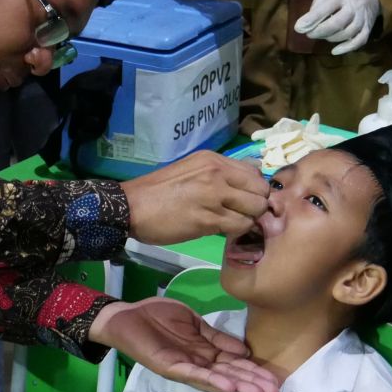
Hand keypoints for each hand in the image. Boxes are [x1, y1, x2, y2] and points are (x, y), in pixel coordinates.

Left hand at [90, 297, 280, 391]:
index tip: (274, 378)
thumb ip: (216, 336)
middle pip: (230, 374)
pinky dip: (211, 380)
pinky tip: (228, 385)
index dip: (253, 370)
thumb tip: (244, 349)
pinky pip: (193, 375)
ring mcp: (184, 367)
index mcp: (204, 352)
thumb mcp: (194, 322)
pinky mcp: (170, 366)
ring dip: (237, 385)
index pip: (234, 363)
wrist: (127, 316)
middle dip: (252, 383)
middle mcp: (197, 363)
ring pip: (215, 379)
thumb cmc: (157, 316)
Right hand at [120, 151, 269, 244]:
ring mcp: (214, 196)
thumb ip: (218, 174)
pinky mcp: (208, 219)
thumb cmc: (158, 191)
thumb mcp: (191, 170)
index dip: (254, 189)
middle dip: (256, 205)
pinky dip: (237, 231)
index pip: (255, 172)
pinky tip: (223, 230)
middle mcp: (217, 173)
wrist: (131, 207)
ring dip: (248, 220)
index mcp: (213, 160)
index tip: (245, 200)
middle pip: (260, 191)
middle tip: (242, 214)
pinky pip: (240, 226)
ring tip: (232, 223)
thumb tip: (246, 184)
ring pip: (255, 209)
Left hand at [293, 0, 379, 54]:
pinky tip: (334, 51)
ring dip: (331, 38)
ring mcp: (363, 18)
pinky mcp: (368, 27)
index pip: (326, 8)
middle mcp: (355, 6)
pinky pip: (360, 40)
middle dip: (320, 31)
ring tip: (321, 35)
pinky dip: (347, 48)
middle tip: (309, 34)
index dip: (311, 19)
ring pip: (348, 33)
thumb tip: (305, 24)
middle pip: (338, 23)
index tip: (298, 28)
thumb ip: (318, 4)